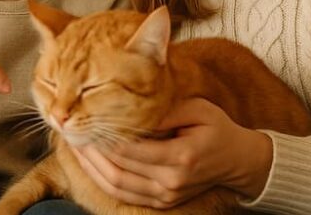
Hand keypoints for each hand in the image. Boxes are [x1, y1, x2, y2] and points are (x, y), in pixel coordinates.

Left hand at [72, 98, 272, 207]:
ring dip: (91, 166)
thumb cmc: (217, 129)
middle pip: (118, 169)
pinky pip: (123, 194)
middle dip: (91, 150)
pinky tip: (89, 162)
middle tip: (72, 130)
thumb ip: (163, 111)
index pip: (131, 149)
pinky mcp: (162, 202)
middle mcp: (171, 182)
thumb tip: (128, 109)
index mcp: (181, 157)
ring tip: (75, 145)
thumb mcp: (197, 110)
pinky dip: (102, 179)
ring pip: (116, 185)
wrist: (238, 161)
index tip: (85, 119)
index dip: (104, 136)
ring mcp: (166, 196)